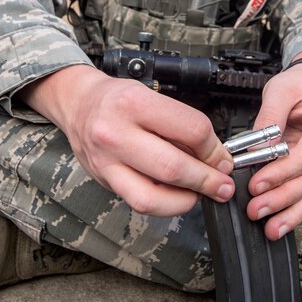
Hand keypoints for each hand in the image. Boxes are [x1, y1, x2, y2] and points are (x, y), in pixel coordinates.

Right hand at [19, 65, 234, 216]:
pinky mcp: (104, 181)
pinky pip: (140, 203)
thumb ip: (181, 125)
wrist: (78, 104)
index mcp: (135, 103)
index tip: (222, 157)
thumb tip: (215, 156)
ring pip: (154, 196)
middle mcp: (116, 134)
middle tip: (222, 184)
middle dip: (207, 180)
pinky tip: (177, 195)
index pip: (191, 129)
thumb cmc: (118, 99)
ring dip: (186, 200)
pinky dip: (166, 204)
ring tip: (200, 193)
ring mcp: (107, 162)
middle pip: (174, 167)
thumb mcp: (152, 96)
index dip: (214, 148)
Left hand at [245, 53, 301, 239]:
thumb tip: (256, 151)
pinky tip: (278, 225)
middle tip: (256, 207)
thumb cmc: (298, 85)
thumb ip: (269, 119)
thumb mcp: (280, 90)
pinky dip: (293, 210)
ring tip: (268, 227)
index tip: (258, 183)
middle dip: (283, 195)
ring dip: (289, 210)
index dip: (285, 171)